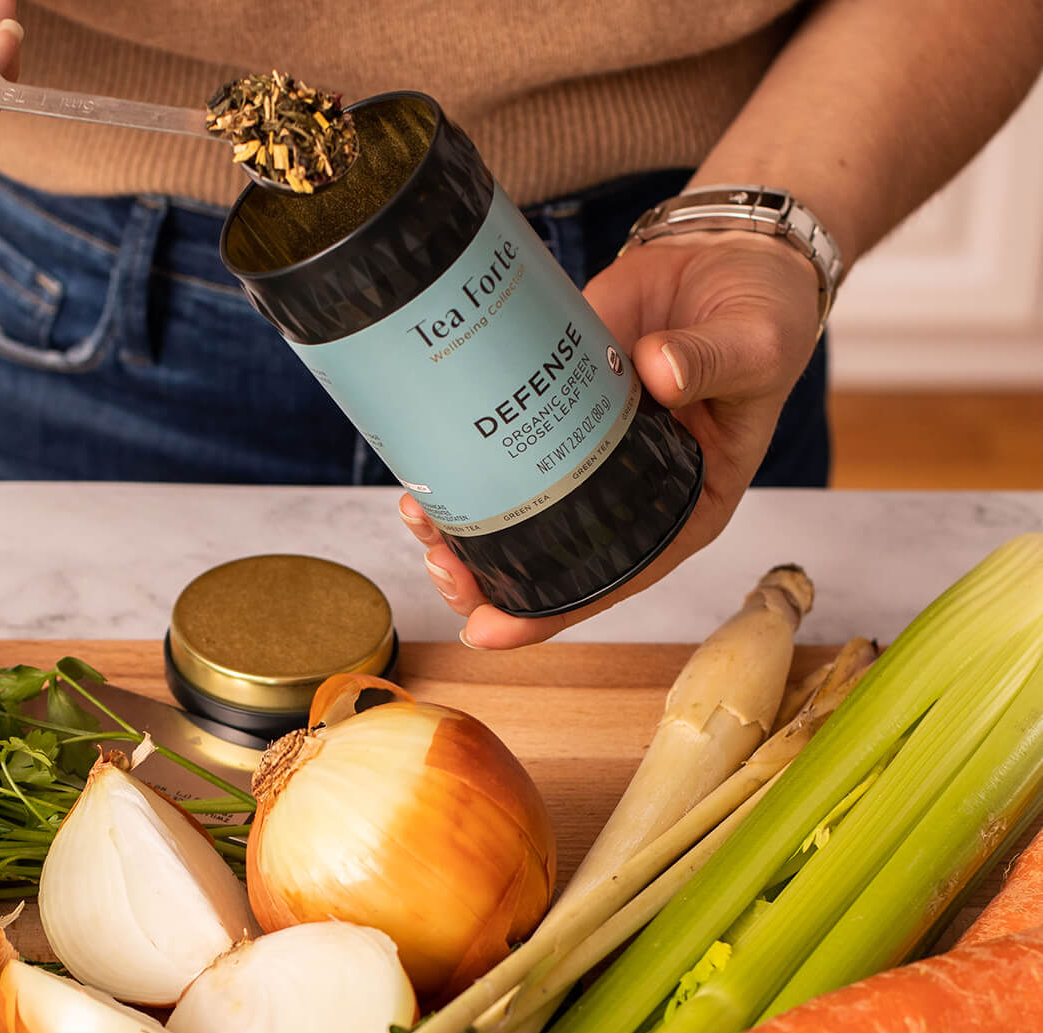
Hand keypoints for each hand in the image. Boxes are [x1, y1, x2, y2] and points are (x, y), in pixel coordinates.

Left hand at [400, 231, 822, 647]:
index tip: (486, 631)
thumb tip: (656, 370)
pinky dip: (464, 456)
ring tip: (419, 514)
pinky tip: (427, 460)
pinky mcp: (556, 401)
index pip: (613, 577)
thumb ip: (710, 362)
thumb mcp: (756, 346)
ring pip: (517, 505)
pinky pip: (504, 442)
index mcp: (684, 505)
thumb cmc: (762, 316)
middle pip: (551, 555)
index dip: (549, 613)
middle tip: (442, 565)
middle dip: (487, 573)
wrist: (729, 251)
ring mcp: (586, 449)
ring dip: (463, 520)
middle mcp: (626, 490)